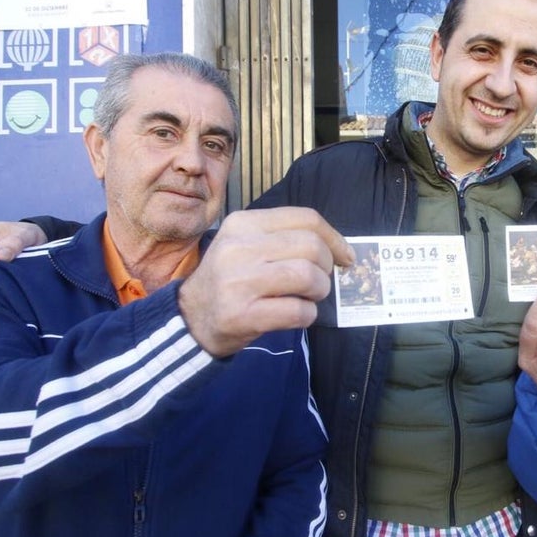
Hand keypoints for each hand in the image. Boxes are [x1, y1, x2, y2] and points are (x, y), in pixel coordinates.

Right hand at [178, 206, 353, 356]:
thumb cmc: (229, 279)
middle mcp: (239, 248)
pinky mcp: (242, 315)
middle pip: (311, 246)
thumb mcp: (246, 245)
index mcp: (243, 224)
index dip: (335, 238)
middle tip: (320, 280)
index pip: (305, 218)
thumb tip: (337, 248)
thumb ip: (283, 239)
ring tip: (309, 297)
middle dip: (327, 267)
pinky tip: (298, 315)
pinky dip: (308, 315)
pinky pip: (297, 311)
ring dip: (319, 291)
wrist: (191, 318)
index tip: (345, 256)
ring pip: (307, 276)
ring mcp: (239, 282)